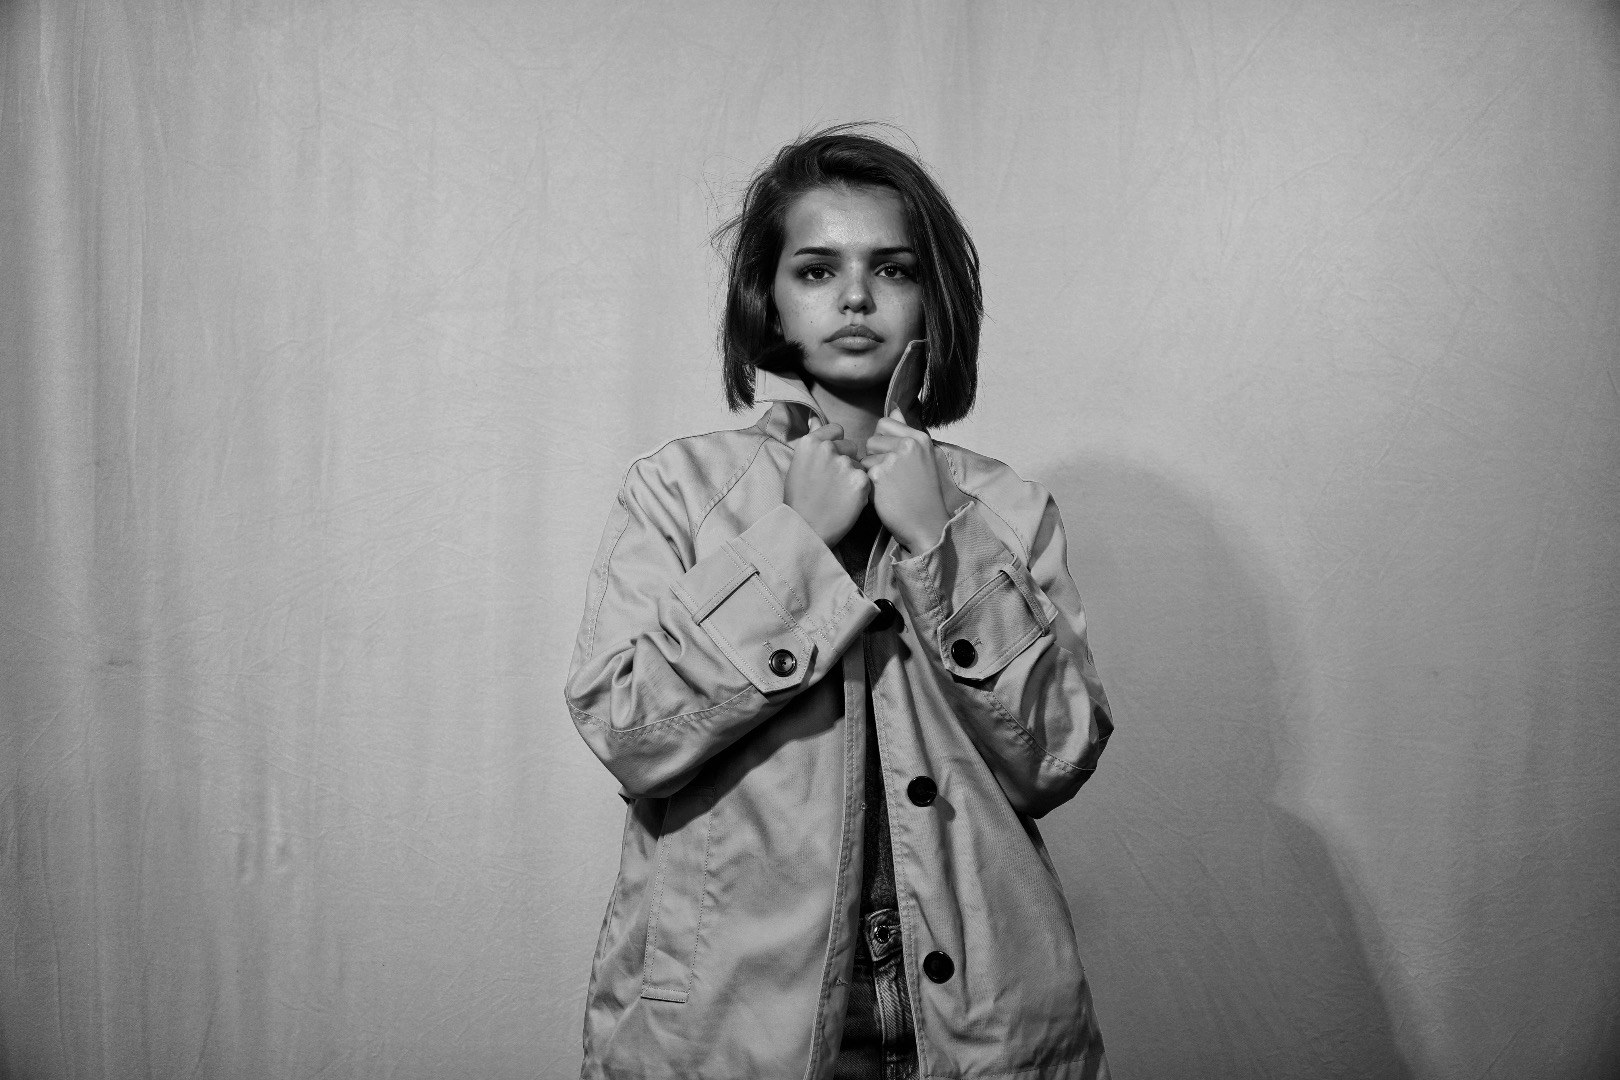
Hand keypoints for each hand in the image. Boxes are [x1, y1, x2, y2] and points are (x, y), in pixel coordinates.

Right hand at [785, 418, 871, 546]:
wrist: (805, 530)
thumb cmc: (799, 500)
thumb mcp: (797, 465)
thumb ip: (812, 442)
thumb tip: (815, 419)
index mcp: (810, 442)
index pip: (837, 430)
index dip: (837, 445)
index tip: (831, 460)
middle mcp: (827, 448)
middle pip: (851, 446)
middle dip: (847, 460)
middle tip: (834, 482)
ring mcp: (845, 464)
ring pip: (860, 464)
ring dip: (855, 476)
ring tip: (839, 494)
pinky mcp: (860, 481)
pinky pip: (868, 479)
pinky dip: (862, 490)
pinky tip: (848, 501)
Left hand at [861, 410, 949, 553]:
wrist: (926, 523)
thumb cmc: (922, 492)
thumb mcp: (921, 456)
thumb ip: (905, 430)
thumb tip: (894, 406)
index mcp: (919, 437)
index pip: (884, 423)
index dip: (883, 441)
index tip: (894, 459)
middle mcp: (907, 444)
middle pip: (871, 439)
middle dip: (875, 457)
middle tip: (893, 476)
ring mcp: (893, 459)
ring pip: (865, 457)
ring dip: (870, 472)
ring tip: (889, 487)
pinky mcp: (878, 475)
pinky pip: (861, 473)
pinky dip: (868, 485)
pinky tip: (883, 495)